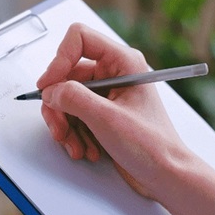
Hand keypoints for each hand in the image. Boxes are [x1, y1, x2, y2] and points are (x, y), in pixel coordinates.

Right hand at [36, 23, 187, 201]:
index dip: (59, 59)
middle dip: (59, 105)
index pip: (79, 39)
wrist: (166, 176)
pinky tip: (85, 148)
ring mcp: (107, 93)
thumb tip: (50, 90)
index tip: (49, 85)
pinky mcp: (101, 112)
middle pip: (66, 74)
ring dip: (66, 124)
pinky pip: (73, 114)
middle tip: (60, 128)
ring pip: (66, 97)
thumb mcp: (107, 119)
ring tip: (76, 145)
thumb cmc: (152, 146)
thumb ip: (73, 98)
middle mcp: (114, 73)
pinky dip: (73, 133)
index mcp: (123, 62)